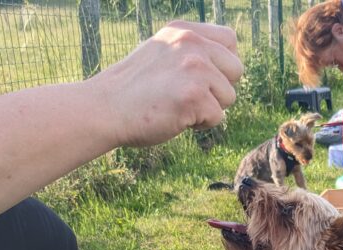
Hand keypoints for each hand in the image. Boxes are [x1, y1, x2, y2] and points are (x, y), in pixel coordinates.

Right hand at [92, 21, 242, 146]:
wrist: (106, 109)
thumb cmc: (134, 89)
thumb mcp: (163, 54)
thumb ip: (191, 52)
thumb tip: (230, 64)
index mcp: (183, 31)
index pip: (230, 40)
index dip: (223, 64)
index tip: (202, 77)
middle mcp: (191, 43)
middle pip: (236, 69)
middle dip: (219, 89)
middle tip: (190, 95)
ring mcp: (194, 67)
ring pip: (229, 96)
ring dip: (209, 108)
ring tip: (179, 105)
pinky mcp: (194, 95)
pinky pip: (217, 117)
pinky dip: (200, 125)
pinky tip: (176, 117)